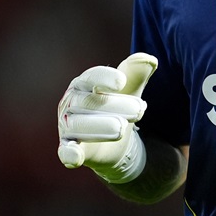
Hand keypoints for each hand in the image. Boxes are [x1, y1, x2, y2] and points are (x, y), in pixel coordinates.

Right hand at [57, 53, 157, 182]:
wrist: (117, 141)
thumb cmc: (119, 107)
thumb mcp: (130, 90)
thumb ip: (137, 75)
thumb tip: (149, 59)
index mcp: (83, 84)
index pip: (91, 78)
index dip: (105, 78)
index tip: (122, 81)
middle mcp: (71, 103)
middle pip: (89, 102)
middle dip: (115, 105)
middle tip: (140, 109)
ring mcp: (68, 127)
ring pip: (79, 125)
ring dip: (100, 126)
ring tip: (122, 128)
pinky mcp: (69, 150)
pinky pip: (65, 151)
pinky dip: (69, 153)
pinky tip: (75, 156)